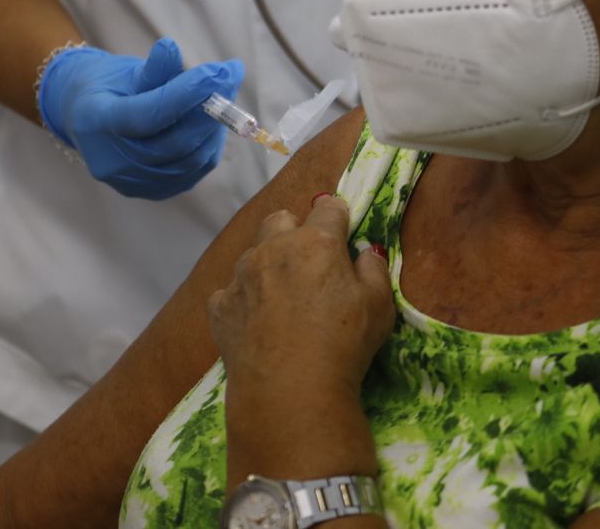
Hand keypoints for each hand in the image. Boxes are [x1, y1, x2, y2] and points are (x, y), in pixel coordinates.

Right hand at [38, 38, 244, 199]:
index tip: (218, 71)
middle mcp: (112, 161)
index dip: (186, 94)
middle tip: (231, 76)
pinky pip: (192, 172)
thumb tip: (173, 49)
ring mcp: (132, 183)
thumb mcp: (124, 71)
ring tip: (225, 94)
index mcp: (97, 124)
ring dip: (215, 126)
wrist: (86, 118)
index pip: (148, 114)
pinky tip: (214, 121)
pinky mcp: (152, 191)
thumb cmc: (107, 87)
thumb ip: (152, 68)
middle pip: (174, 141)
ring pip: (190, 159)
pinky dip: (209, 145)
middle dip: (211, 108)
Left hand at [208, 195, 394, 400]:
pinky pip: (230, 292)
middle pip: (280, 219)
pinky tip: (256, 323)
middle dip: (294, 230)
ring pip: (252, 254)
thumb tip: (365, 251)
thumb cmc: (344, 344)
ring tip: (282, 298)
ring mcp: (241, 276)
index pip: (328, 209)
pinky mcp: (220, 306)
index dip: (337, 217)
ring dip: (267, 265)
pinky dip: (243, 300)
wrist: (290, 390)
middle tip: (310, 262)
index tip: (342, 230)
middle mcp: (273, 248)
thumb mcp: (379, 306)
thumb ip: (374, 269)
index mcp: (315, 241)